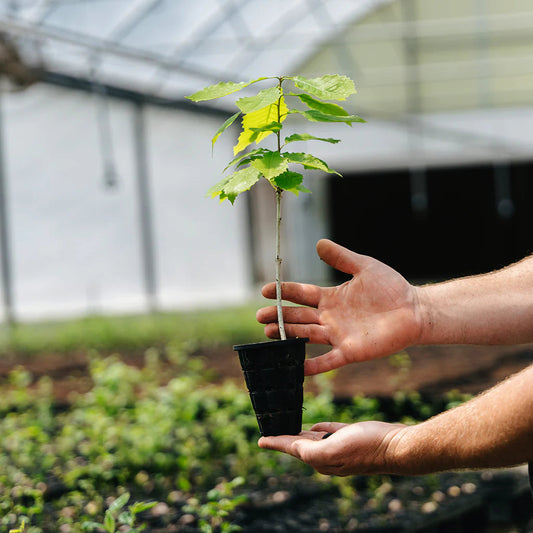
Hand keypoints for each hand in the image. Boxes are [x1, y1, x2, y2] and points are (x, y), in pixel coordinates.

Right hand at [257, 239, 423, 374]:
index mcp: (331, 297)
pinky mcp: (350, 351)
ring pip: (307, 335)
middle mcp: (330, 317)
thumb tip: (318, 243)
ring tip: (268, 332)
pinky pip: (328, 360)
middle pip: (298, 316)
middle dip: (279, 315)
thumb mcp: (364, 266)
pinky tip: (296, 367)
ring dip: (288, 335)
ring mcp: (338, 335)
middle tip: (260, 315)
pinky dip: (312, 365)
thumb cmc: (391, 287)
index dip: (283, 292)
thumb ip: (341, 257)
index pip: (301, 294)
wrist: (414, 310)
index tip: (266, 290)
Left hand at [258, 421, 405, 475]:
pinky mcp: (351, 438)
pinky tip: (313, 426)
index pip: (292, 449)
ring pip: (313, 439)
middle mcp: (328, 456)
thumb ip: (312, 450)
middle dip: (284, 438)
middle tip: (269, 430)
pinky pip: (329, 432)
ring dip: (299, 433)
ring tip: (286, 425)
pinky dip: (318, 428)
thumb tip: (292, 448)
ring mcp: (340, 447)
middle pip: (300, 445)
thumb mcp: (335, 449)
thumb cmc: (367, 446)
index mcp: (321, 459)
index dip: (276, 442)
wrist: (398, 446)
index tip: (260, 439)